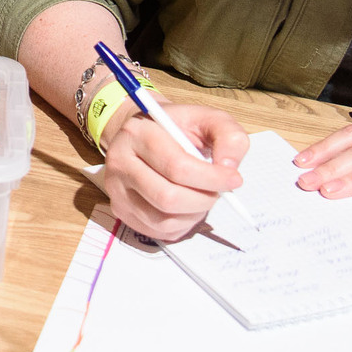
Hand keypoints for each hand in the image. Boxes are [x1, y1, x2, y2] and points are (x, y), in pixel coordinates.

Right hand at [96, 102, 249, 242]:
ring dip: (194, 214)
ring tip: (202, 196)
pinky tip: (187, 206)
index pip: (176, 166)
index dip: (211, 178)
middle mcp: (119, 162)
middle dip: (203, 200)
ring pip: (163, 220)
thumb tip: (229, 169)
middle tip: (219, 192)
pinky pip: (159, 232)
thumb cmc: (177, 128)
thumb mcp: (207, 119)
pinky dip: (182, 224)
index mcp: (138, 133)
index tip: (234, 179)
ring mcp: (116, 190)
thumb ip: (228, 136)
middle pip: (168, 198)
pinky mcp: (120, 211)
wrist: (145, 135)